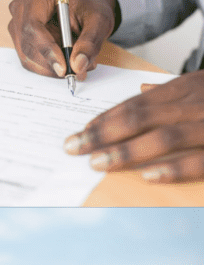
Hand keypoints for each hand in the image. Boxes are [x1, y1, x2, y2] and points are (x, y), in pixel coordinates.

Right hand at [8, 0, 116, 79]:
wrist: (85, 12)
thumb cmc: (90, 9)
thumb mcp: (99, 21)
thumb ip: (90, 42)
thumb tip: (78, 64)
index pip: (33, 26)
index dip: (46, 49)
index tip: (63, 67)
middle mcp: (21, 10)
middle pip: (28, 45)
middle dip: (51, 63)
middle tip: (75, 72)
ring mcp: (17, 27)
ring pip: (28, 57)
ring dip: (51, 68)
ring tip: (75, 65)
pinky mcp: (20, 43)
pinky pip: (29, 62)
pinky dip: (48, 68)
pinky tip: (64, 63)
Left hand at [64, 72, 203, 182]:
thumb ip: (174, 91)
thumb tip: (144, 89)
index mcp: (187, 87)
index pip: (138, 104)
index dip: (107, 118)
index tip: (81, 131)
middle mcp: (195, 103)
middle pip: (141, 118)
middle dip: (102, 134)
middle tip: (73, 147)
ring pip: (164, 136)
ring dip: (127, 151)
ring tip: (96, 163)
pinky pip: (199, 160)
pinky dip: (173, 168)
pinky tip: (147, 176)